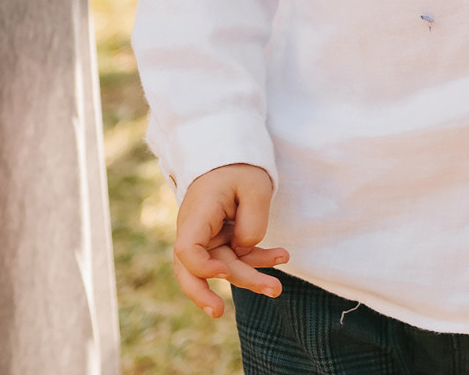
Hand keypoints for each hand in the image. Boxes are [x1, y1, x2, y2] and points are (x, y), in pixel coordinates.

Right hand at [171, 163, 287, 317]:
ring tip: (276, 289)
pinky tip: (281, 257)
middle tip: (220, 313)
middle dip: (205, 294)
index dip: (201, 268)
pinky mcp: (222, 239)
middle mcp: (196, 230)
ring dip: (248, 277)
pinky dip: (257, 259)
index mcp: (197, 215)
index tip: (223, 272)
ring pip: (222, 267)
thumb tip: (246, 249)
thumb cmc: (240, 168)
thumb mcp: (255, 186)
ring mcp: (208, 237)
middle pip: (194, 270)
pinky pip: (237, 256)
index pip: (186, 250)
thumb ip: (252, 221)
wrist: (232, 155)